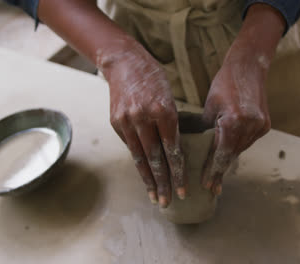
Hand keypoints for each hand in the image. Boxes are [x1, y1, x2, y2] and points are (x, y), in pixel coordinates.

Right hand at [100, 40, 184, 207]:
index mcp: (164, 111)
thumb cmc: (154, 79)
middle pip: (155, 158)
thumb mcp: (169, 97)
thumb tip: (175, 151)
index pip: (172, 150)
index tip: (183, 189)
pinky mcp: (116, 122)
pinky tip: (145, 175)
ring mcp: (127, 121)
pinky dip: (139, 162)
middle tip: (168, 201)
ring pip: (139, 157)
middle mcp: (144, 118)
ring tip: (155, 197)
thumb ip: (172, 123)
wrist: (125, 63)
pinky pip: (130, 147)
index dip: (178, 172)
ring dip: (148, 179)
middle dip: (163, 183)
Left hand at [202, 53, 270, 194]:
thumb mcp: (210, 106)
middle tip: (212, 186)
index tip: (207, 186)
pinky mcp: (266, 125)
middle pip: (232, 155)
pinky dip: (237, 147)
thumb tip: (194, 148)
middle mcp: (250, 126)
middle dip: (220, 170)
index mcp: (234, 122)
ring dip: (229, 160)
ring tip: (217, 174)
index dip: (213, 171)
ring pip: (241, 150)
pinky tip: (229, 154)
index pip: (221, 154)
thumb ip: (205, 129)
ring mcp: (261, 126)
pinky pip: (248, 142)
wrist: (249, 67)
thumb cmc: (224, 83)